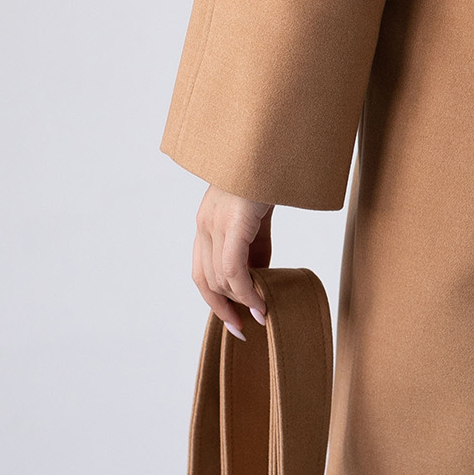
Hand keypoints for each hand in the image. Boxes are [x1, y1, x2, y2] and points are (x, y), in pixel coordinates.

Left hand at [192, 187, 273, 335]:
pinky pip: (234, 271)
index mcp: (206, 223)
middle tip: (248, 326)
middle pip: (208, 281)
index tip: (234, 322)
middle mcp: (204, 225)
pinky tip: (262, 303)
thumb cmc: (267, 181)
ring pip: (220, 279)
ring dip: (241, 302)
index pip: (201, 272)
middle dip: (226, 309)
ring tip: (262, 314)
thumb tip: (259, 280)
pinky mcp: (232, 224)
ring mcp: (215, 224)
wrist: (272, 148)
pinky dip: (247, 292)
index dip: (214, 302)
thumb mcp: (257, 221)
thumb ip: (253, 248)